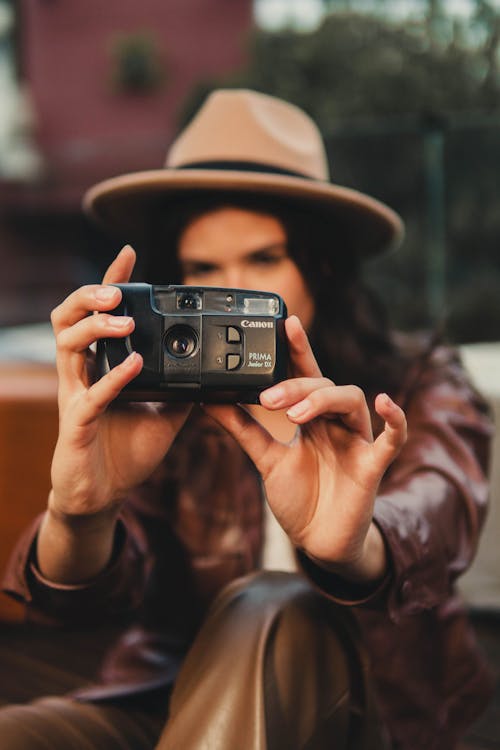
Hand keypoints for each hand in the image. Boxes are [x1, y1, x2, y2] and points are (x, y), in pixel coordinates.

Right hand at [39, 246, 190, 581]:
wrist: (103, 494)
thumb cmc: (126, 451)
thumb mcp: (166, 414)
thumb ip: (185, 389)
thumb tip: (217, 371)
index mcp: (102, 364)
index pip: (100, 313)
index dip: (111, 280)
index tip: (130, 252)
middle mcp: (83, 373)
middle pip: (68, 317)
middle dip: (89, 295)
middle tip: (116, 289)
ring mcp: (75, 396)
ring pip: (67, 345)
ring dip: (95, 327)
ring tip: (123, 320)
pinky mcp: (76, 425)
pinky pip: (90, 396)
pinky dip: (113, 377)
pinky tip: (135, 365)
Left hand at [203, 316, 406, 582]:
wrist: (318, 541)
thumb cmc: (299, 497)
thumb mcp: (266, 458)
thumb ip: (242, 428)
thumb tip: (209, 399)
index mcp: (310, 417)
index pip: (305, 375)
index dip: (297, 348)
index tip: (285, 322)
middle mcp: (334, 423)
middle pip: (323, 385)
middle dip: (296, 387)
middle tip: (267, 400)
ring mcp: (356, 441)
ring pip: (350, 400)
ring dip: (323, 400)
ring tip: (296, 415)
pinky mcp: (373, 465)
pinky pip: (392, 437)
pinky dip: (394, 418)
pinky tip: (385, 402)